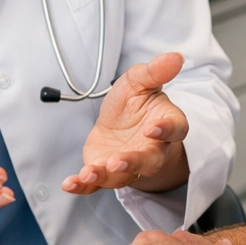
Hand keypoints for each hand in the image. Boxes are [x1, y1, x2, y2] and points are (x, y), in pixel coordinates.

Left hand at [62, 53, 189, 194]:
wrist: (120, 124)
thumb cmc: (135, 103)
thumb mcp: (140, 80)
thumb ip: (155, 71)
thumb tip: (175, 57)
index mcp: (166, 124)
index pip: (174, 129)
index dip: (166, 130)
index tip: (154, 127)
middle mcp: (151, 150)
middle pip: (148, 161)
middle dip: (133, 162)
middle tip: (118, 160)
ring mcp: (128, 165)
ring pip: (121, 175)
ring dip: (105, 175)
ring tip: (90, 172)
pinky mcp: (106, 172)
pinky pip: (96, 184)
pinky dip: (83, 186)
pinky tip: (70, 184)